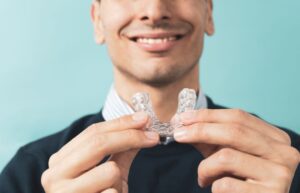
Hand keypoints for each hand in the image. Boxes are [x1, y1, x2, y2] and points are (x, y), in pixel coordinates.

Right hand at [41, 112, 158, 192]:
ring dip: (119, 180)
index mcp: (60, 161)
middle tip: (153, 136)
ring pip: (109, 170)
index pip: (92, 132)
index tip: (145, 119)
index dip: (122, 123)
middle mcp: (54, 175)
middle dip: (130, 136)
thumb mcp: (110, 172)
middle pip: (98, 143)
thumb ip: (121, 149)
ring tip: (112, 190)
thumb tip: (141, 125)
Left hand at [173, 109, 299, 192]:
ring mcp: (280, 175)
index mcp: (276, 138)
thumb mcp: (224, 154)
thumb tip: (183, 121)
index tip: (182, 117)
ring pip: (227, 157)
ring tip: (202, 177)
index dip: (207, 115)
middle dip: (200, 130)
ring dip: (205, 167)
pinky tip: (214, 189)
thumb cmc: (239, 180)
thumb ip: (209, 138)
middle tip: (178, 134)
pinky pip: (225, 184)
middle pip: (234, 131)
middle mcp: (284, 153)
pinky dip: (212, 185)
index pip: (238, 117)